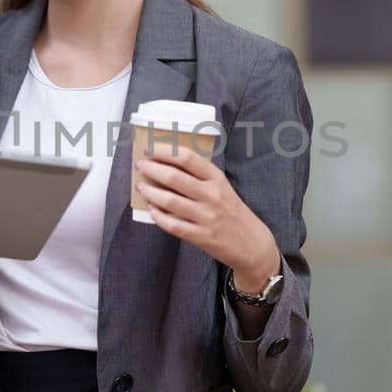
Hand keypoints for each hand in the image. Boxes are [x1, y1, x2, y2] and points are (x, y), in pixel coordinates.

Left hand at [134, 143, 280, 291]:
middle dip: (152, 169)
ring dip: (150, 192)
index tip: (149, 148)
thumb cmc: (232, 212)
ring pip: (170, 201)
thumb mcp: (223, 188)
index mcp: (217, 179)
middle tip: (140, 165)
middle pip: (174, 177)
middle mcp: (212, 195)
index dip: (165, 151)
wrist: (252, 244)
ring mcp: (207, 217)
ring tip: (141, 187)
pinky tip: (152, 210)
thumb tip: (168, 165)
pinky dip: (158, 216)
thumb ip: (200, 177)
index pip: (188, 158)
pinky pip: (173, 225)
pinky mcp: (201, 236)